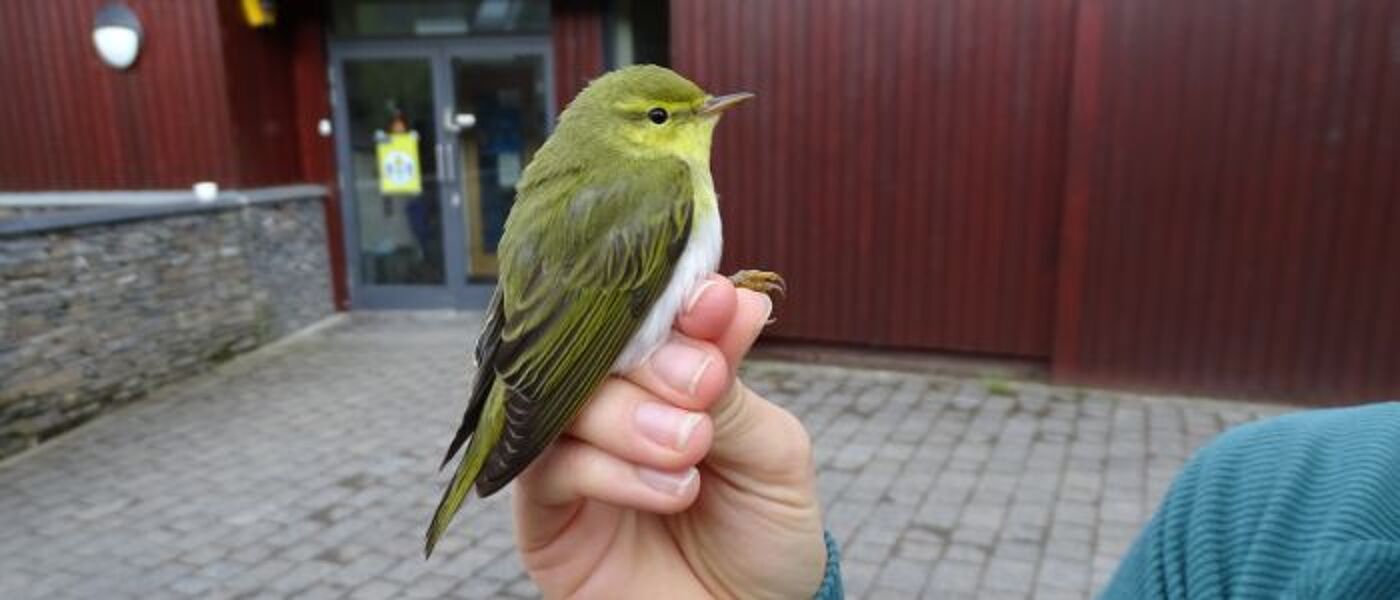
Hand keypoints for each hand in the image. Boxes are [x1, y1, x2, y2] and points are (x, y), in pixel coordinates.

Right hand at [513, 274, 825, 598]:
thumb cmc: (764, 537)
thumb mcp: (772, 456)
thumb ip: (735, 389)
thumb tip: (735, 297)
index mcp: (669, 374)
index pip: (655, 314)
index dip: (678, 297)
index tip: (713, 302)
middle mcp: (614, 402)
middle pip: (599, 345)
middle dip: (656, 357)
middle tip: (704, 386)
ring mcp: (574, 451)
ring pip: (566, 398)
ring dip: (632, 415)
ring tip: (691, 448)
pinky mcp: (544, 509)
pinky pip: (549, 466)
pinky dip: (610, 469)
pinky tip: (670, 489)